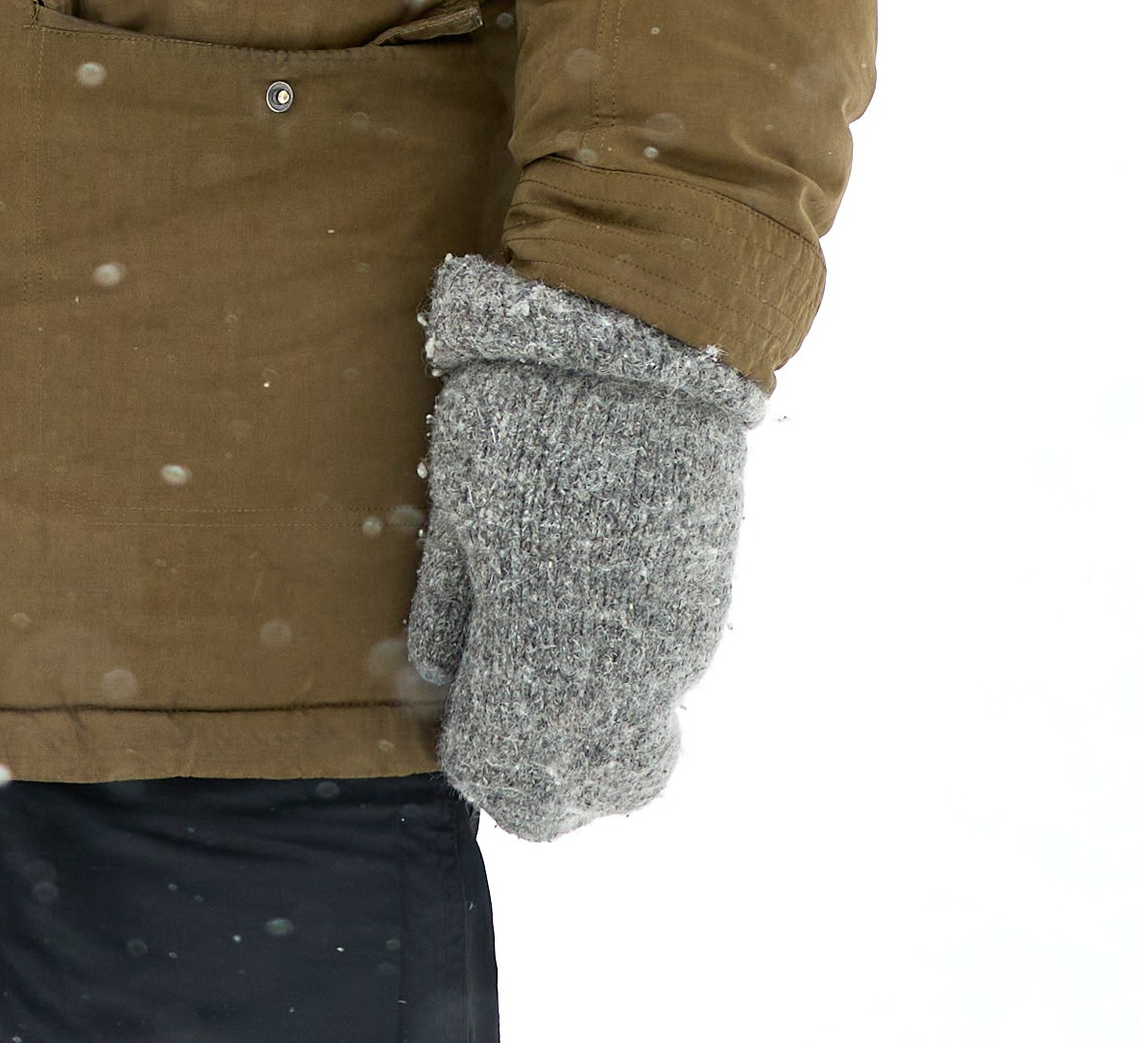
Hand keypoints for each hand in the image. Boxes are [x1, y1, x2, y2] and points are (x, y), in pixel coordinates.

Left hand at [406, 255, 760, 840]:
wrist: (642, 344)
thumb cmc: (521, 413)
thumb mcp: (455, 507)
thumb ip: (448, 616)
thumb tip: (433, 689)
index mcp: (539, 648)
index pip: (507, 778)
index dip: (471, 761)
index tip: (451, 717)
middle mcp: (620, 671)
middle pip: (586, 795)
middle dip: (536, 777)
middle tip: (496, 714)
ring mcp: (675, 647)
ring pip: (635, 753)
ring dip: (587, 742)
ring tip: (542, 673)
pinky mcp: (706, 610)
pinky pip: (664, 694)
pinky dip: (625, 693)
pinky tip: (587, 625)